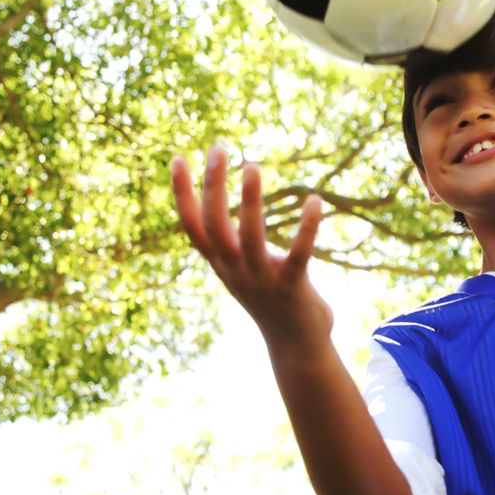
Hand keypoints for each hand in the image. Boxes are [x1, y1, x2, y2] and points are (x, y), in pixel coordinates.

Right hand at [170, 145, 332, 354]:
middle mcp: (235, 271)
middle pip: (214, 225)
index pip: (192, 226)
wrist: (296, 347)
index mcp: (222, 265)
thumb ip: (237, 248)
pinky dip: (307, 227)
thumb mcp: (245, 272)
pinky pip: (298, 253)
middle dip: (214, 185)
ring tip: (252, 167)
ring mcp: (262, 281)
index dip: (182, 194)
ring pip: (250, 237)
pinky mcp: (292, 287)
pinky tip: (316, 200)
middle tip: (220, 148)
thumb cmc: (273, 302)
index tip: (178, 158)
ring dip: (250, 201)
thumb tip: (238, 216)